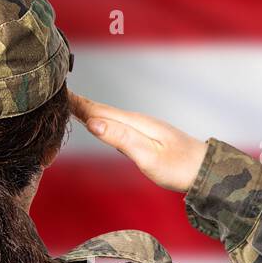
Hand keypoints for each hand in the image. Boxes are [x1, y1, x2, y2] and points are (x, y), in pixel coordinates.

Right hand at [68, 91, 207, 193]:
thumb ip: (120, 138)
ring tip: (70, 105)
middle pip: (101, 110)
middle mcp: (137, 121)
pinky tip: (99, 123)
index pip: (98, 110)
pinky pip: (117, 125)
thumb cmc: (179, 168)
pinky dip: (102, 121)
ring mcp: (142, 128)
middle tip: (55, 95)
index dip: (76, 102)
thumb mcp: (147, 156)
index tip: (56, 92)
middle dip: (78, 103)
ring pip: (109, 116)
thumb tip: (93, 122)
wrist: (206, 171)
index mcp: (134, 123)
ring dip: (88, 110)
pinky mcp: (146, 137)